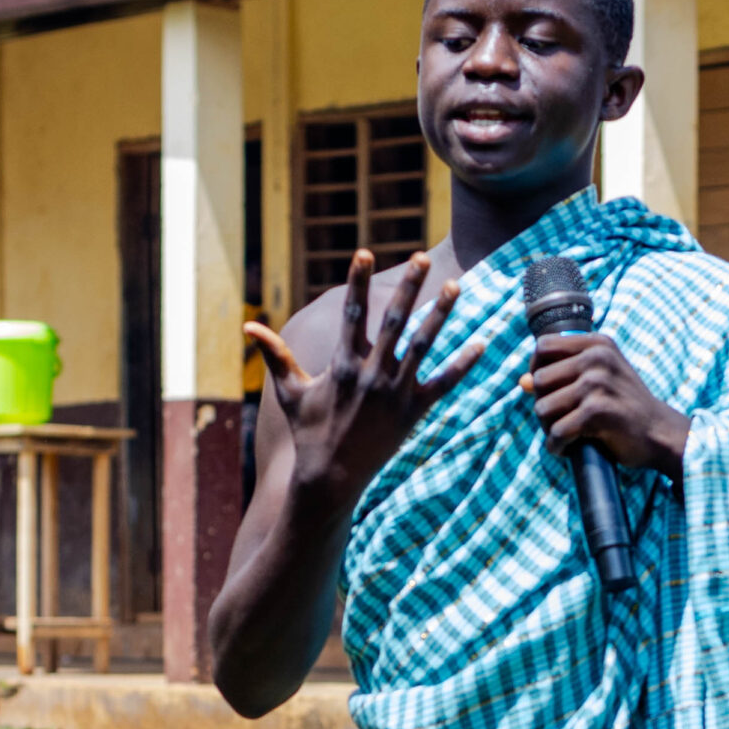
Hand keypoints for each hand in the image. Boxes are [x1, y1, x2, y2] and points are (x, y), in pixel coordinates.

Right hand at [248, 249, 481, 510]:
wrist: (331, 476)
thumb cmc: (309, 431)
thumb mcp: (290, 391)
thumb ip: (275, 355)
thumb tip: (247, 327)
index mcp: (343, 363)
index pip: (352, 313)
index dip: (358, 281)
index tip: (364, 252)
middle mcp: (371, 373)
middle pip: (394, 320)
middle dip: (409, 287)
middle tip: (423, 258)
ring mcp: (395, 393)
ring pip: (423, 345)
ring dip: (441, 314)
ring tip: (457, 286)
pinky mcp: (413, 412)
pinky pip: (443, 384)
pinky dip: (463, 365)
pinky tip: (481, 344)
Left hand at [522, 333, 688, 481]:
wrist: (661, 433)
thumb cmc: (626, 407)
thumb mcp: (601, 379)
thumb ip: (563, 375)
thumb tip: (523, 383)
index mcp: (597, 344)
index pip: (543, 346)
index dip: (535, 369)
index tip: (546, 390)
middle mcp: (597, 358)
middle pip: (539, 380)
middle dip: (542, 406)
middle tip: (558, 422)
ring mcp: (597, 384)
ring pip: (543, 408)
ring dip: (548, 429)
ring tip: (565, 437)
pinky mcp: (597, 412)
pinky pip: (557, 432)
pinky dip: (557, 447)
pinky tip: (568, 450)